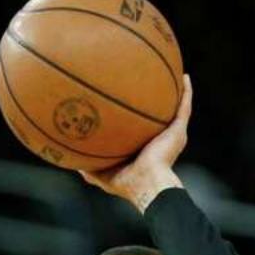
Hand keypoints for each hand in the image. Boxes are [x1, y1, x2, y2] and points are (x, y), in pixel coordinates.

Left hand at [78, 73, 192, 211]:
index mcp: (141, 147)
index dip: (132, 113)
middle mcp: (157, 138)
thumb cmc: (125, 182)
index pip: (138, 126)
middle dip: (153, 97)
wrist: (146, 184)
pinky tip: (185, 77)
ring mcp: (170, 134)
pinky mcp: (179, 131)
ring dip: (174, 90)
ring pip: (174, 107)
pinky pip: (184, 107)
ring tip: (171, 70)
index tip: (123, 95)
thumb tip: (67, 159)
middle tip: (146, 77)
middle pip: (156, 113)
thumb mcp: (99, 173)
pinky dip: (187, 92)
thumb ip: (87, 165)